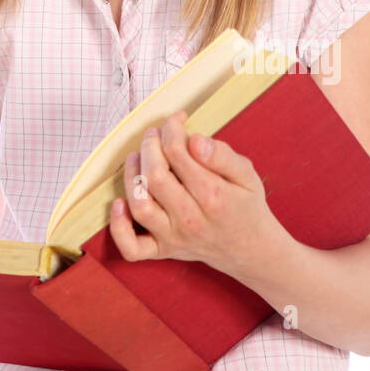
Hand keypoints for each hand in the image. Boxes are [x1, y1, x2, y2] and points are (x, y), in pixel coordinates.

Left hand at [108, 109, 275, 274]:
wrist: (251, 250)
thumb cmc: (246, 206)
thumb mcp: (247, 174)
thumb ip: (222, 155)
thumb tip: (194, 140)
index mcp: (213, 196)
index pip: (178, 152)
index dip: (171, 128)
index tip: (176, 120)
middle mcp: (191, 219)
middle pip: (155, 176)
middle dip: (150, 146)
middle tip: (155, 134)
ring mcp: (174, 237)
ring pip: (140, 205)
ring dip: (131, 176)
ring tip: (137, 157)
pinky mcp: (163, 250)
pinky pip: (132, 247)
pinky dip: (118, 227)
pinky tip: (119, 203)